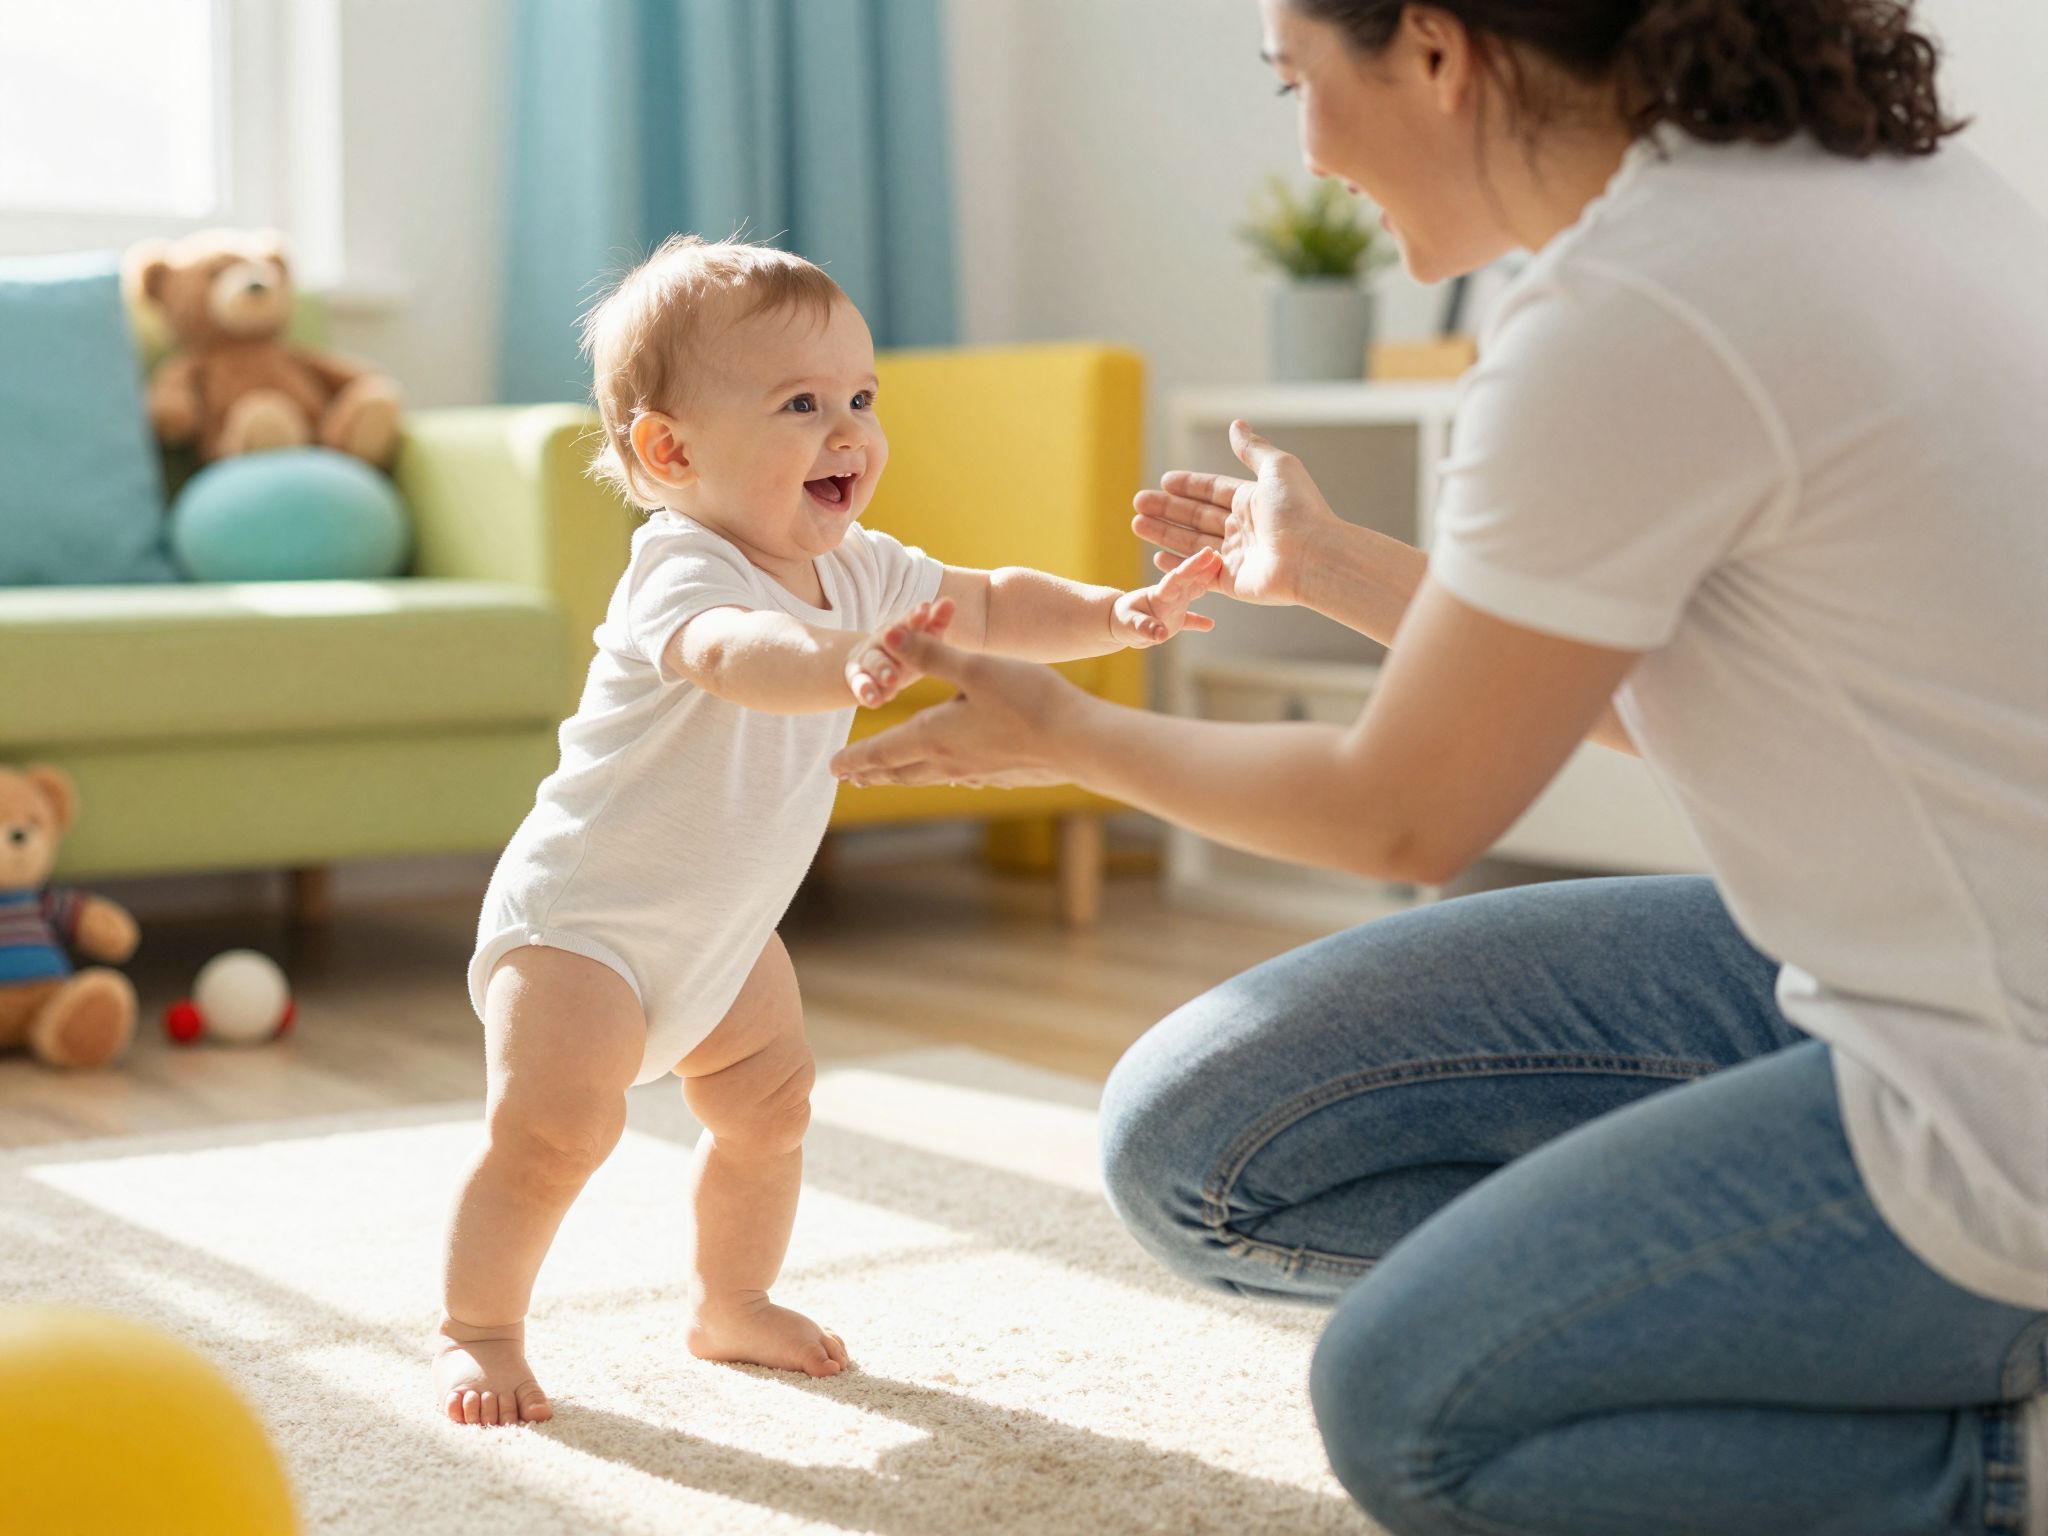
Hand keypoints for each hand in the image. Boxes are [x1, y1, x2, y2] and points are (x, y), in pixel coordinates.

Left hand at [832, 632, 1085, 788]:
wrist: (1080, 743)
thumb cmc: (1029, 700)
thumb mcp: (975, 668)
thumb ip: (931, 653)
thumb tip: (888, 636)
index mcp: (935, 736)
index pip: (883, 751)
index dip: (856, 758)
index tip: (833, 768)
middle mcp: (950, 762)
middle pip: (900, 771)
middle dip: (872, 772)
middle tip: (850, 778)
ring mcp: (977, 773)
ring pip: (928, 778)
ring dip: (903, 777)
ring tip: (890, 778)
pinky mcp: (1003, 776)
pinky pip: (960, 779)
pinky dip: (942, 777)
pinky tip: (953, 775)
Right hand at [846, 598, 953, 706]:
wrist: (869, 668)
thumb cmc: (906, 651)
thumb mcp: (923, 638)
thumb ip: (936, 621)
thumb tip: (949, 601)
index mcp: (900, 627)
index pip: (908, 620)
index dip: (916, 616)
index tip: (925, 611)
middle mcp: (882, 640)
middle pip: (887, 636)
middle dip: (895, 636)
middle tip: (897, 634)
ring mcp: (869, 660)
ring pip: (874, 662)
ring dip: (882, 669)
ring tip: (892, 679)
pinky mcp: (859, 680)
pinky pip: (861, 685)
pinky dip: (867, 692)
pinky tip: (875, 701)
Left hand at [1109, 546, 1221, 647]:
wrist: (1115, 623)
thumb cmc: (1121, 619)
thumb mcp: (1130, 624)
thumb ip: (1146, 627)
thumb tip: (1161, 634)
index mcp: (1160, 593)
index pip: (1179, 577)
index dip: (1193, 566)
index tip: (1207, 553)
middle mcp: (1170, 595)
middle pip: (1190, 579)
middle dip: (1204, 567)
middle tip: (1220, 554)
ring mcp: (1174, 606)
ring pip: (1194, 591)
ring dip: (1207, 581)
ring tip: (1222, 568)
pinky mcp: (1174, 620)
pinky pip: (1190, 619)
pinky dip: (1199, 622)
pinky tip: (1210, 624)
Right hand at [1130, 419, 1342, 607]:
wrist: (1313, 557)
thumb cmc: (1300, 511)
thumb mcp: (1277, 468)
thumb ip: (1252, 449)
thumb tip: (1236, 425)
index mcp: (1252, 501)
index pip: (1212, 491)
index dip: (1188, 486)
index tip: (1164, 480)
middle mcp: (1243, 528)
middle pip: (1196, 516)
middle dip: (1167, 509)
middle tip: (1139, 502)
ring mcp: (1236, 556)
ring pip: (1191, 543)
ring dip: (1164, 533)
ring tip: (1137, 524)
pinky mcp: (1231, 582)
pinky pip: (1197, 573)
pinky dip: (1177, 565)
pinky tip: (1156, 556)